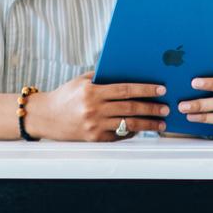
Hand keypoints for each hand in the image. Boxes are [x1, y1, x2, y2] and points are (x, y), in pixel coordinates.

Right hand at [29, 72, 170, 141]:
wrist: (45, 117)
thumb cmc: (66, 95)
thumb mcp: (82, 81)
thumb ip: (103, 78)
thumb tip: (130, 73)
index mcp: (92, 92)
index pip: (125, 90)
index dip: (145, 90)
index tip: (161, 90)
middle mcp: (93, 110)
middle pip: (130, 108)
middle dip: (151, 108)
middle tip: (166, 108)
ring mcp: (94, 126)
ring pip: (128, 125)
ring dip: (148, 124)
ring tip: (161, 123)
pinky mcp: (94, 139)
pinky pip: (119, 135)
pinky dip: (132, 131)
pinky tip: (142, 128)